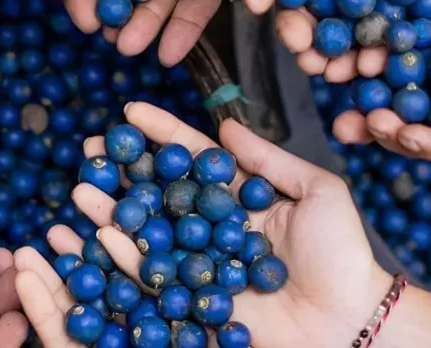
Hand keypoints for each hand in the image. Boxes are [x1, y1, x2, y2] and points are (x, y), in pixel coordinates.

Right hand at [14, 102, 391, 345]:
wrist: (350, 319)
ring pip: (147, 231)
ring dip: (111, 212)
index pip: (192, 157)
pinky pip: (153, 276)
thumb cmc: (342, 253)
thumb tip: (225, 126)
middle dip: (123, 170)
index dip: (161, 133)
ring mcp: (200, 262)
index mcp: (238, 197)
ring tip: (80, 190)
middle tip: (91, 149)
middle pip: (159, 191)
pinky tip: (98, 236)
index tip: (130, 111)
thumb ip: (269, 159)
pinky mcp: (194, 299)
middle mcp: (212, 226)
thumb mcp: (318, 191)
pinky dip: (123, 257)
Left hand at [331, 0, 430, 167]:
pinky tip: (337, 46)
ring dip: (359, 89)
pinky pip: (374, 41)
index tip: (408, 137)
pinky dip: (354, 46)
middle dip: (383, 126)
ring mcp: (418, 61)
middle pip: (408, 123)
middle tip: (365, 122)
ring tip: (341, 85)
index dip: (430, 146)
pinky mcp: (401, 26)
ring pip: (382, 85)